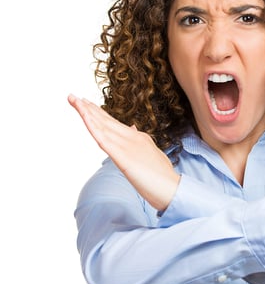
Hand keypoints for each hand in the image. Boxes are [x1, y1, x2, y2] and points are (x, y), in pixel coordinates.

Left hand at [68, 94, 179, 210]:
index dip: (99, 113)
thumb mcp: (152, 154)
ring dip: (86, 112)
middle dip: (88, 108)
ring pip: (102, 125)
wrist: (172, 187)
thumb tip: (133, 128)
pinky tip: (84, 117)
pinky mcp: (122, 156)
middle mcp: (131, 137)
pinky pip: (102, 138)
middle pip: (105, 120)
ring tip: (74, 100)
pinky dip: (92, 126)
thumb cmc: (163, 176)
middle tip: (73, 97)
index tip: (86, 104)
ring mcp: (127, 145)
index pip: (114, 123)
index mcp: (138, 137)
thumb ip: (141, 142)